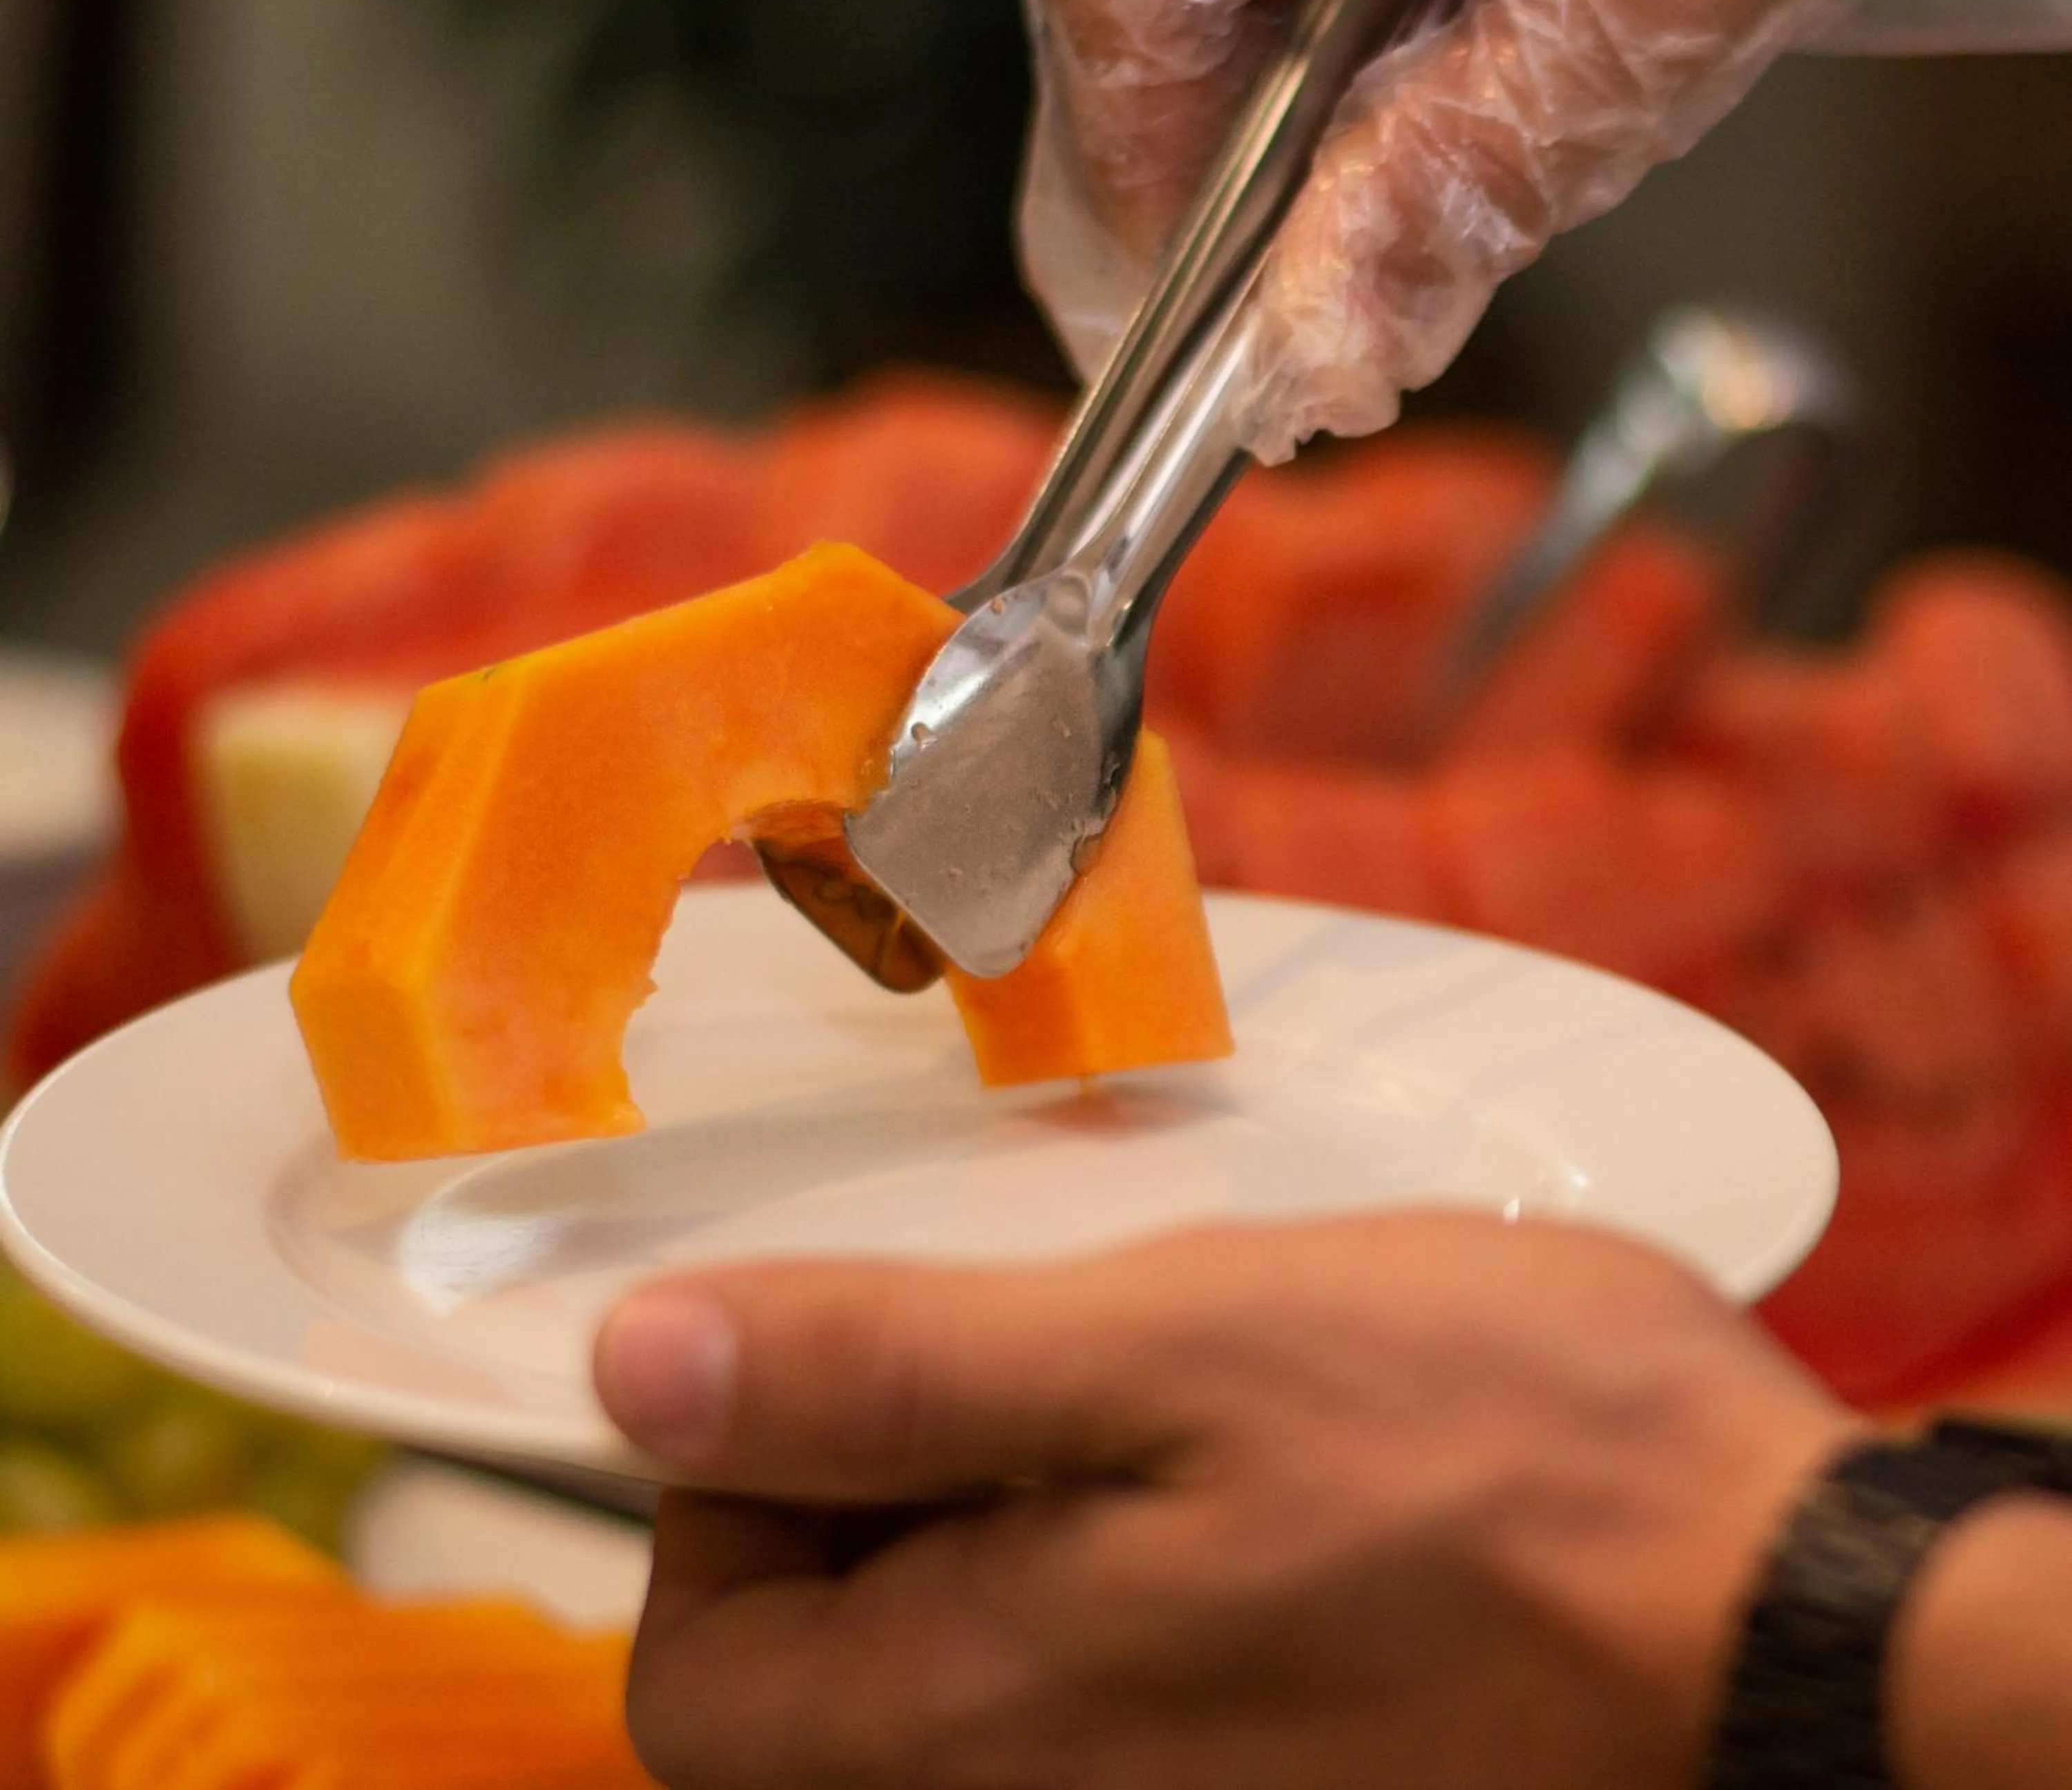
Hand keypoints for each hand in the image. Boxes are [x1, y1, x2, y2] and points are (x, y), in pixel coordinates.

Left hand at [593, 1212, 1859, 1788]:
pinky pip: (1099, 1642)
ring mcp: (1152, 1784)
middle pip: (827, 1663)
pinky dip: (1107, 1520)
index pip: (694, 1672)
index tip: (840, 1351)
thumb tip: (635, 1365)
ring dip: (1004, 1474)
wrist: (1781, 1616)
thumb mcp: (1157, 1351)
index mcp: (974, 1718)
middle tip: (1010, 1321)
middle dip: (870, 1469)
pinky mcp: (1249, 1751)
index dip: (720, 1492)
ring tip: (1133, 1351)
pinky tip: (1216, 1421)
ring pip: (970, 1640)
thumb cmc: (1490, 1463)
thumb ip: (880, 1375)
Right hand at [1020, 0, 2021, 457]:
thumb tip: (1325, 360)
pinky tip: (1414, 17)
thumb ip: (1456, 191)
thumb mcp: (1639, 1)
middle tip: (1303, 261)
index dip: (1135, 188)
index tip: (1204, 316)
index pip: (1113, 4)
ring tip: (1384, 136)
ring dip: (1268, 63)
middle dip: (1211, 140)